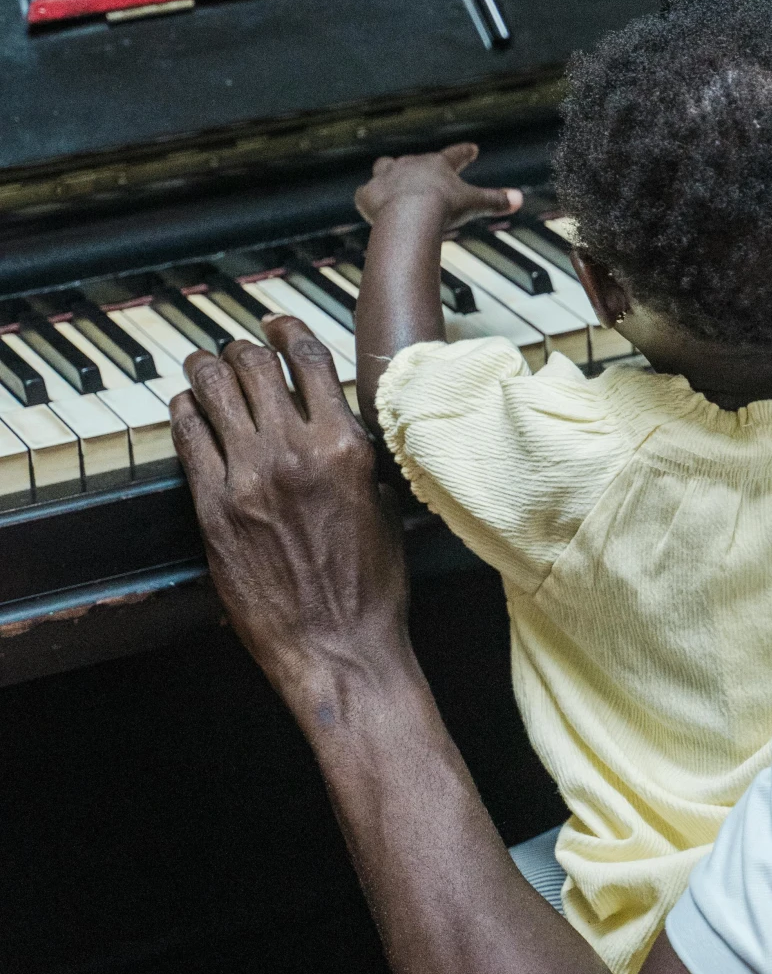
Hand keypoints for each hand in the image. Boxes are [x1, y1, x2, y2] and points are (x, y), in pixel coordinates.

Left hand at [170, 316, 416, 743]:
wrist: (339, 648)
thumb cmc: (371, 588)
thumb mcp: (385, 505)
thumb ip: (356, 454)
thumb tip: (334, 421)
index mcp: (346, 446)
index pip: (309, 359)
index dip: (286, 330)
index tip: (274, 325)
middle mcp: (296, 452)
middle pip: (254, 365)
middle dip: (240, 348)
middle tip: (233, 349)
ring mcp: (249, 479)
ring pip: (214, 392)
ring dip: (205, 369)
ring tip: (201, 366)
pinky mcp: (213, 509)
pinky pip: (190, 439)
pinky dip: (185, 413)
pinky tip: (186, 409)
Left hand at [355, 142, 521, 234]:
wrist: (409, 216)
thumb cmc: (443, 207)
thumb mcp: (474, 203)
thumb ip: (496, 200)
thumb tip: (520, 199)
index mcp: (438, 165)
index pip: (454, 155)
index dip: (464, 153)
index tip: (471, 149)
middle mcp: (410, 165)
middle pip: (415, 160)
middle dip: (420, 166)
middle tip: (424, 173)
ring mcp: (387, 178)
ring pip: (384, 167)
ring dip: (388, 175)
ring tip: (390, 183)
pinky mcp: (367, 194)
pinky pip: (364, 194)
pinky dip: (367, 200)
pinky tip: (369, 205)